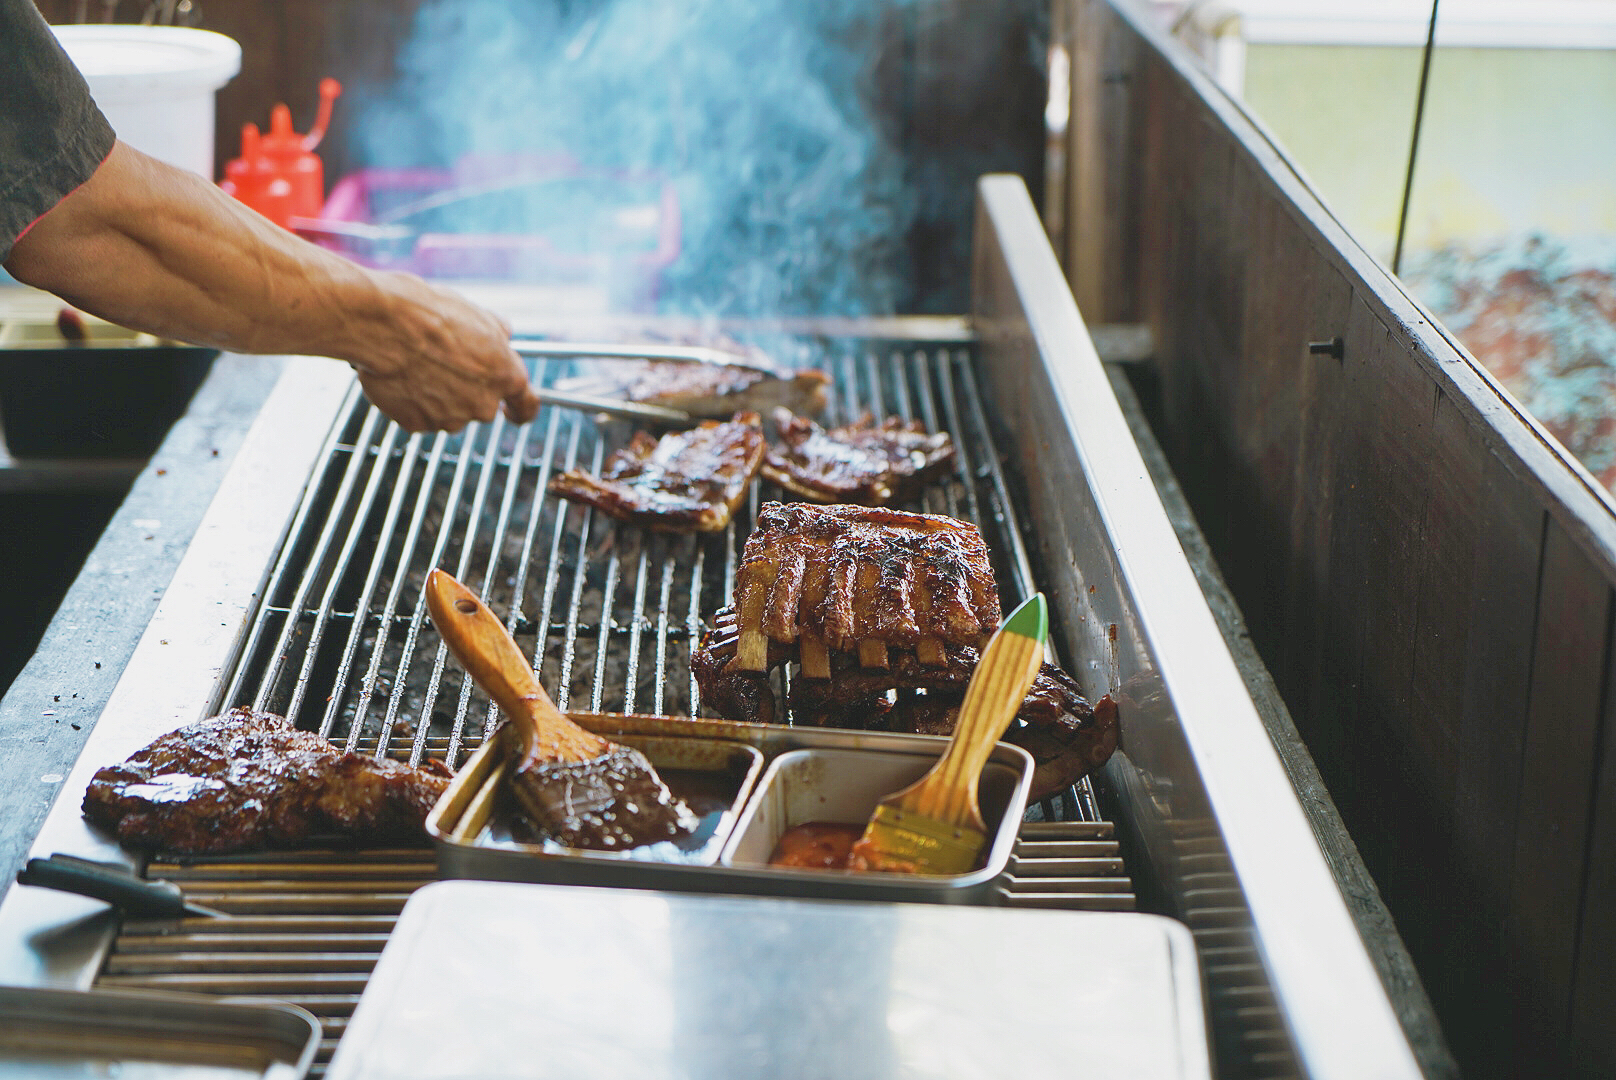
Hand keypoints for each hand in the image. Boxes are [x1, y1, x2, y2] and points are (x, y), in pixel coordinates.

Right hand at [345, 273, 540, 433]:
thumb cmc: (431, 315)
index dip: (520, 410)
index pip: (527, 406)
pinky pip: (418, 416)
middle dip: (466, 390)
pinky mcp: (417, 424)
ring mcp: (449, 419)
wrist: (386, 324)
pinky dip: (411, 401)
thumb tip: (503, 336)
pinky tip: (402, 376)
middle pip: (481, 406)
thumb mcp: (478, 315)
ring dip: (437, 395)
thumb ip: (498, 335)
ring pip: (448, 412)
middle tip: (443, 362)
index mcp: (506, 376)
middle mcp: (482, 405)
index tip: (513, 412)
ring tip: (418, 363)